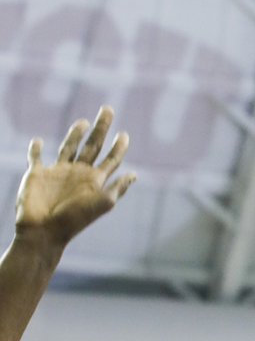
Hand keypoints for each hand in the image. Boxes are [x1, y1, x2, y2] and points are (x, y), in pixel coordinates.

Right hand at [14, 108, 134, 253]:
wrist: (44, 231)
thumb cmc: (75, 219)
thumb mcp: (103, 203)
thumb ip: (117, 188)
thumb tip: (134, 174)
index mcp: (94, 181)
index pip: (110, 160)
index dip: (118, 147)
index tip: (124, 134)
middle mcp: (77, 174)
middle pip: (92, 146)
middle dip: (101, 128)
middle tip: (108, 109)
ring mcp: (57, 173)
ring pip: (68, 148)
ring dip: (75, 134)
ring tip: (84, 122)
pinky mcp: (36, 174)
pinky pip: (36, 157)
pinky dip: (35, 149)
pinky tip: (38, 141)